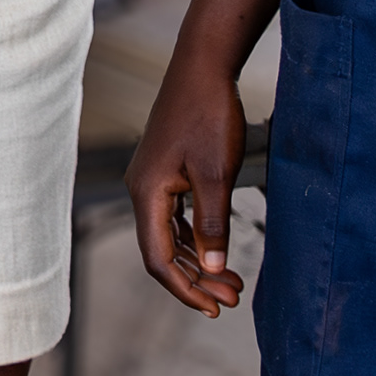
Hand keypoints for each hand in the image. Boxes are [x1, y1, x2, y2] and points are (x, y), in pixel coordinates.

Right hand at [127, 65, 248, 317]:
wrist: (203, 67)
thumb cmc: (208, 114)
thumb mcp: (217, 174)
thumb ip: (213, 224)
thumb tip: (213, 269)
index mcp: (147, 193)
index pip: (157, 259)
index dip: (185, 289)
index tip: (215, 308)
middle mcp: (142, 190)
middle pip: (162, 251)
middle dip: (196, 280)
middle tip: (233, 299)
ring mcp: (152, 180)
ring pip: (169, 236)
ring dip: (198, 261)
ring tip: (232, 282)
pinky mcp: (166, 171)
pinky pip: (174, 218)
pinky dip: (195, 238)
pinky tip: (216, 249)